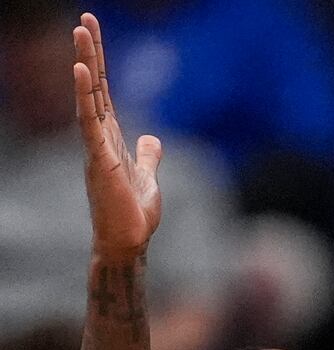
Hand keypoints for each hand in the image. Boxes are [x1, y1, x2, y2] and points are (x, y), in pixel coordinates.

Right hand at [72, 13, 161, 256]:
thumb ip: (148, 156)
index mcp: (111, 138)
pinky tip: (82, 73)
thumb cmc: (132, 215)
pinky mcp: (99, 160)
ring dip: (85, 65)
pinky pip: (90, 123)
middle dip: (90, 53)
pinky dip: (86, 97)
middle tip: (85, 20)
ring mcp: (96, 147)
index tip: (93, 34)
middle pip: (94, 87)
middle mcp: (99, 137)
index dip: (99, 63)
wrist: (127, 243)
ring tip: (80, 33)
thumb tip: (152, 139)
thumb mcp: (147, 178)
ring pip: (88, 98)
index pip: (103, 92)